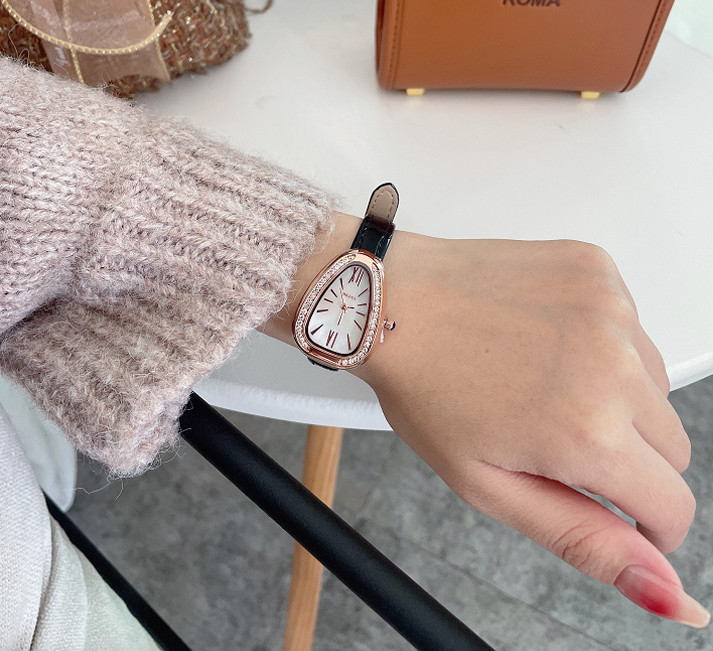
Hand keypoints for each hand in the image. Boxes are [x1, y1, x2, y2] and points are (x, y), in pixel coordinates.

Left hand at [263, 212, 708, 626]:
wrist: (392, 303)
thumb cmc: (423, 389)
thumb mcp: (490, 484)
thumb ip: (581, 537)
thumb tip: (663, 589)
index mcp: (587, 431)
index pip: (673, 504)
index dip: (647, 523)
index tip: (619, 513)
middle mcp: (613, 364)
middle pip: (672, 445)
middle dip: (625, 457)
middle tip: (553, 438)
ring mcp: (610, 308)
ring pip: (653, 385)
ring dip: (615, 397)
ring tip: (542, 384)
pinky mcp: (599, 270)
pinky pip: (630, 327)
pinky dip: (602, 344)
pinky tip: (546, 342)